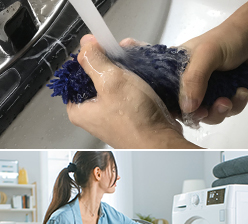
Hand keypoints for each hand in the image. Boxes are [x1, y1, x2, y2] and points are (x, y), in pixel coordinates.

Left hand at [67, 35, 199, 148]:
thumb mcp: (111, 81)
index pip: (74, 74)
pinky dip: (132, 83)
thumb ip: (95, 60)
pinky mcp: (126, 114)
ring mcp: (110, 114)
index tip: (102, 48)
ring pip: (112, 84)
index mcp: (80, 109)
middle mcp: (93, 114)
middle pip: (94, 78)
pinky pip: (125, 92)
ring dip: (123, 72)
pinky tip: (140, 79)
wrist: (161, 142)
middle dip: (108, 64)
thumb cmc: (136, 121)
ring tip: (133, 68)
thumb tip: (86, 45)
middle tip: (120, 58)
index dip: (88, 58)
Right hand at [179, 20, 247, 124]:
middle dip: (206, 113)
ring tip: (235, 95)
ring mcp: (206, 94)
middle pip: (189, 113)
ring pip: (208, 115)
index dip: (176, 110)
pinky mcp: (222, 97)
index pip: (168, 98)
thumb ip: (194, 79)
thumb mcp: (206, 54)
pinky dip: (236, 105)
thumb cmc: (227, 40)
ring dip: (223, 110)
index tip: (190, 113)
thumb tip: (188, 109)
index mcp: (177, 74)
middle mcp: (189, 86)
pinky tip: (243, 91)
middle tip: (221, 103)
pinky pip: (226, 112)